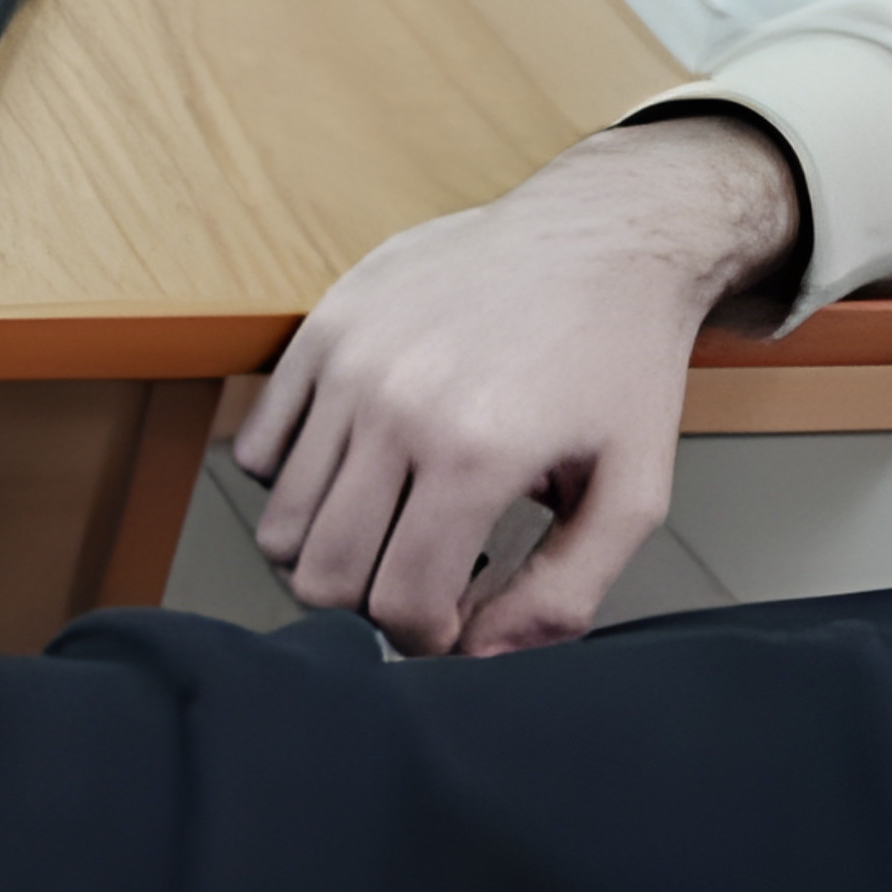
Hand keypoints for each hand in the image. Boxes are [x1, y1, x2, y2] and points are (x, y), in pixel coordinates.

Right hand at [230, 114, 805, 654]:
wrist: (603, 233)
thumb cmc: (619, 363)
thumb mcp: (631, 492)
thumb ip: (563, 593)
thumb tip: (479, 659)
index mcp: (476, 452)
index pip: (396, 603)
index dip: (425, 636)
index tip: (453, 616)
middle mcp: (396, 407)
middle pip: (320, 574)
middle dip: (368, 601)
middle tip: (419, 574)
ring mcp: (348, 365)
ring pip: (280, 523)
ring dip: (331, 546)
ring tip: (393, 520)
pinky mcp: (321, 330)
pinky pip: (259, 450)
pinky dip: (295, 481)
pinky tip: (359, 467)